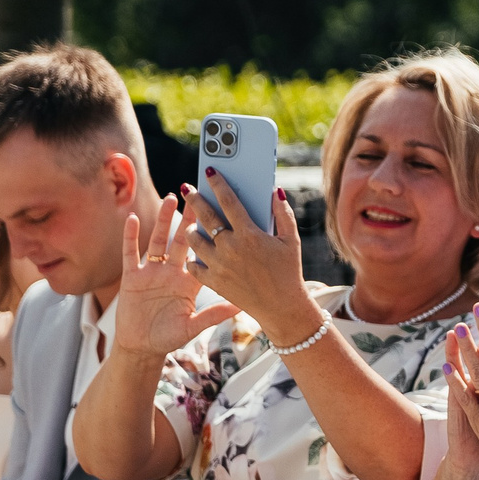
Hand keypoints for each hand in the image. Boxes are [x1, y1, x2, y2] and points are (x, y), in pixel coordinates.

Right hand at [113, 196, 239, 360]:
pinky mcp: (131, 277)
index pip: (203, 253)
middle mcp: (172, 272)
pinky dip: (131, 236)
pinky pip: (131, 253)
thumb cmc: (168, 337)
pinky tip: (133, 218)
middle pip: (183, 239)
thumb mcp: (193, 326)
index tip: (222, 214)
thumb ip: (213, 314)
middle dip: (190, 218)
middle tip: (200, 194)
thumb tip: (240, 307)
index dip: (211, 235)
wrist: (141, 347)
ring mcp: (151, 272)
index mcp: (190, 281)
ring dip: (165, 220)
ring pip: (159, 240)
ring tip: (171, 197)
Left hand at [182, 177, 318, 343]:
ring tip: (192, 225)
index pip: (229, 201)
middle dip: (195, 199)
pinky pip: (194, 265)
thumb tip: (275, 191)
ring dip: (191, 229)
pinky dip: (193, 258)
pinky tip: (196, 253)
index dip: (218, 184)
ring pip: (194, 240)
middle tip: (186, 189)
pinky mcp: (213, 281)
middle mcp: (231, 247)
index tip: (210, 172)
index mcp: (250, 234)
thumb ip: (283, 213)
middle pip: (206, 216)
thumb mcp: (292, 241)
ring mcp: (219, 265)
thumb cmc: (289, 271)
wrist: (281, 307)